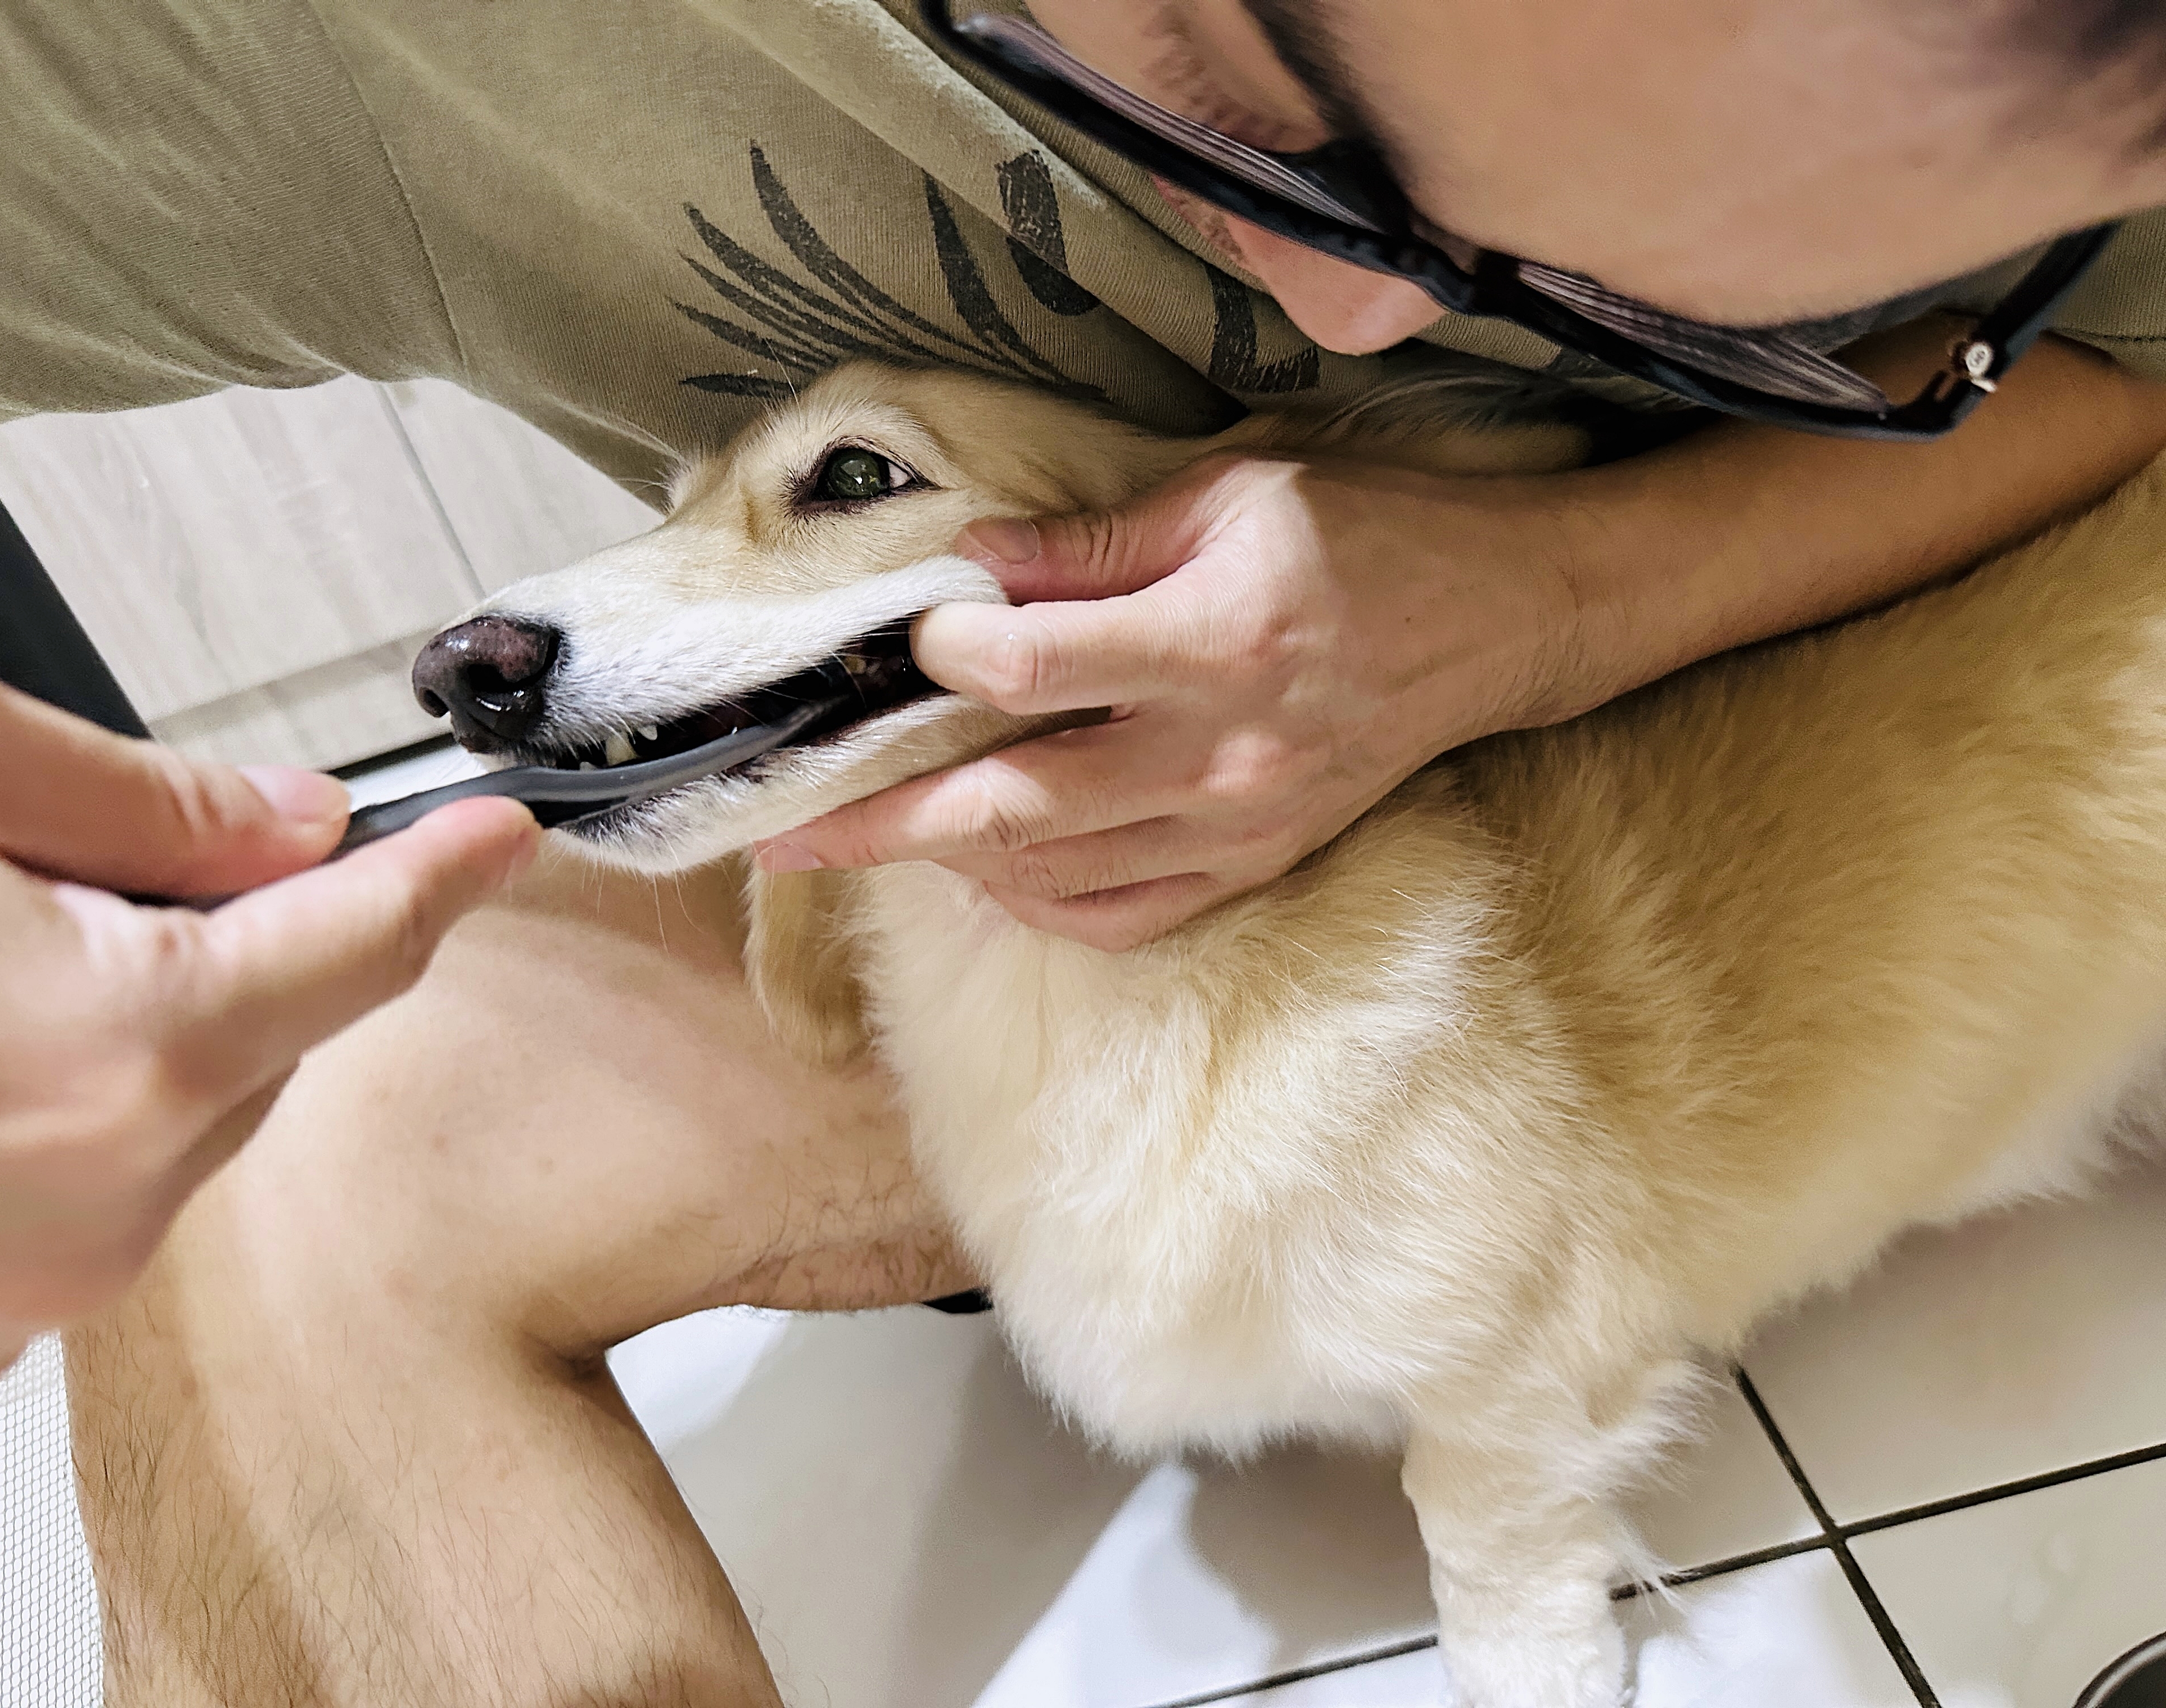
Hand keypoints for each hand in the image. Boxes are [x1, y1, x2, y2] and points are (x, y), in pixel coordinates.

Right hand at [0, 631, 538, 1392]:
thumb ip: (144, 801)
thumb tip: (287, 823)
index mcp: (114, 1054)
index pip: (360, 949)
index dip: (441, 878)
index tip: (496, 841)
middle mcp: (82, 1206)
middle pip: (262, 1042)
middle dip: (232, 941)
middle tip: (109, 859)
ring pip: (165, 1122)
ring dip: (130, 1026)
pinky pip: (62, 1197)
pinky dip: (43, 1111)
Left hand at [755, 450, 1588, 949]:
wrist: (1500, 621)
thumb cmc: (1367, 533)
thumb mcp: (1234, 491)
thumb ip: (1096, 540)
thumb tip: (970, 566)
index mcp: (1213, 639)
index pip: (1034, 671)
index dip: (945, 658)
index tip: (903, 638)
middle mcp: (1220, 752)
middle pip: (1015, 810)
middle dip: (884, 826)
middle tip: (781, 836)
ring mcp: (1239, 823)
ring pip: (1057, 878)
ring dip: (950, 866)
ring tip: (872, 842)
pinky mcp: (1255, 862)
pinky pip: (1124, 917)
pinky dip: (1040, 906)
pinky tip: (988, 876)